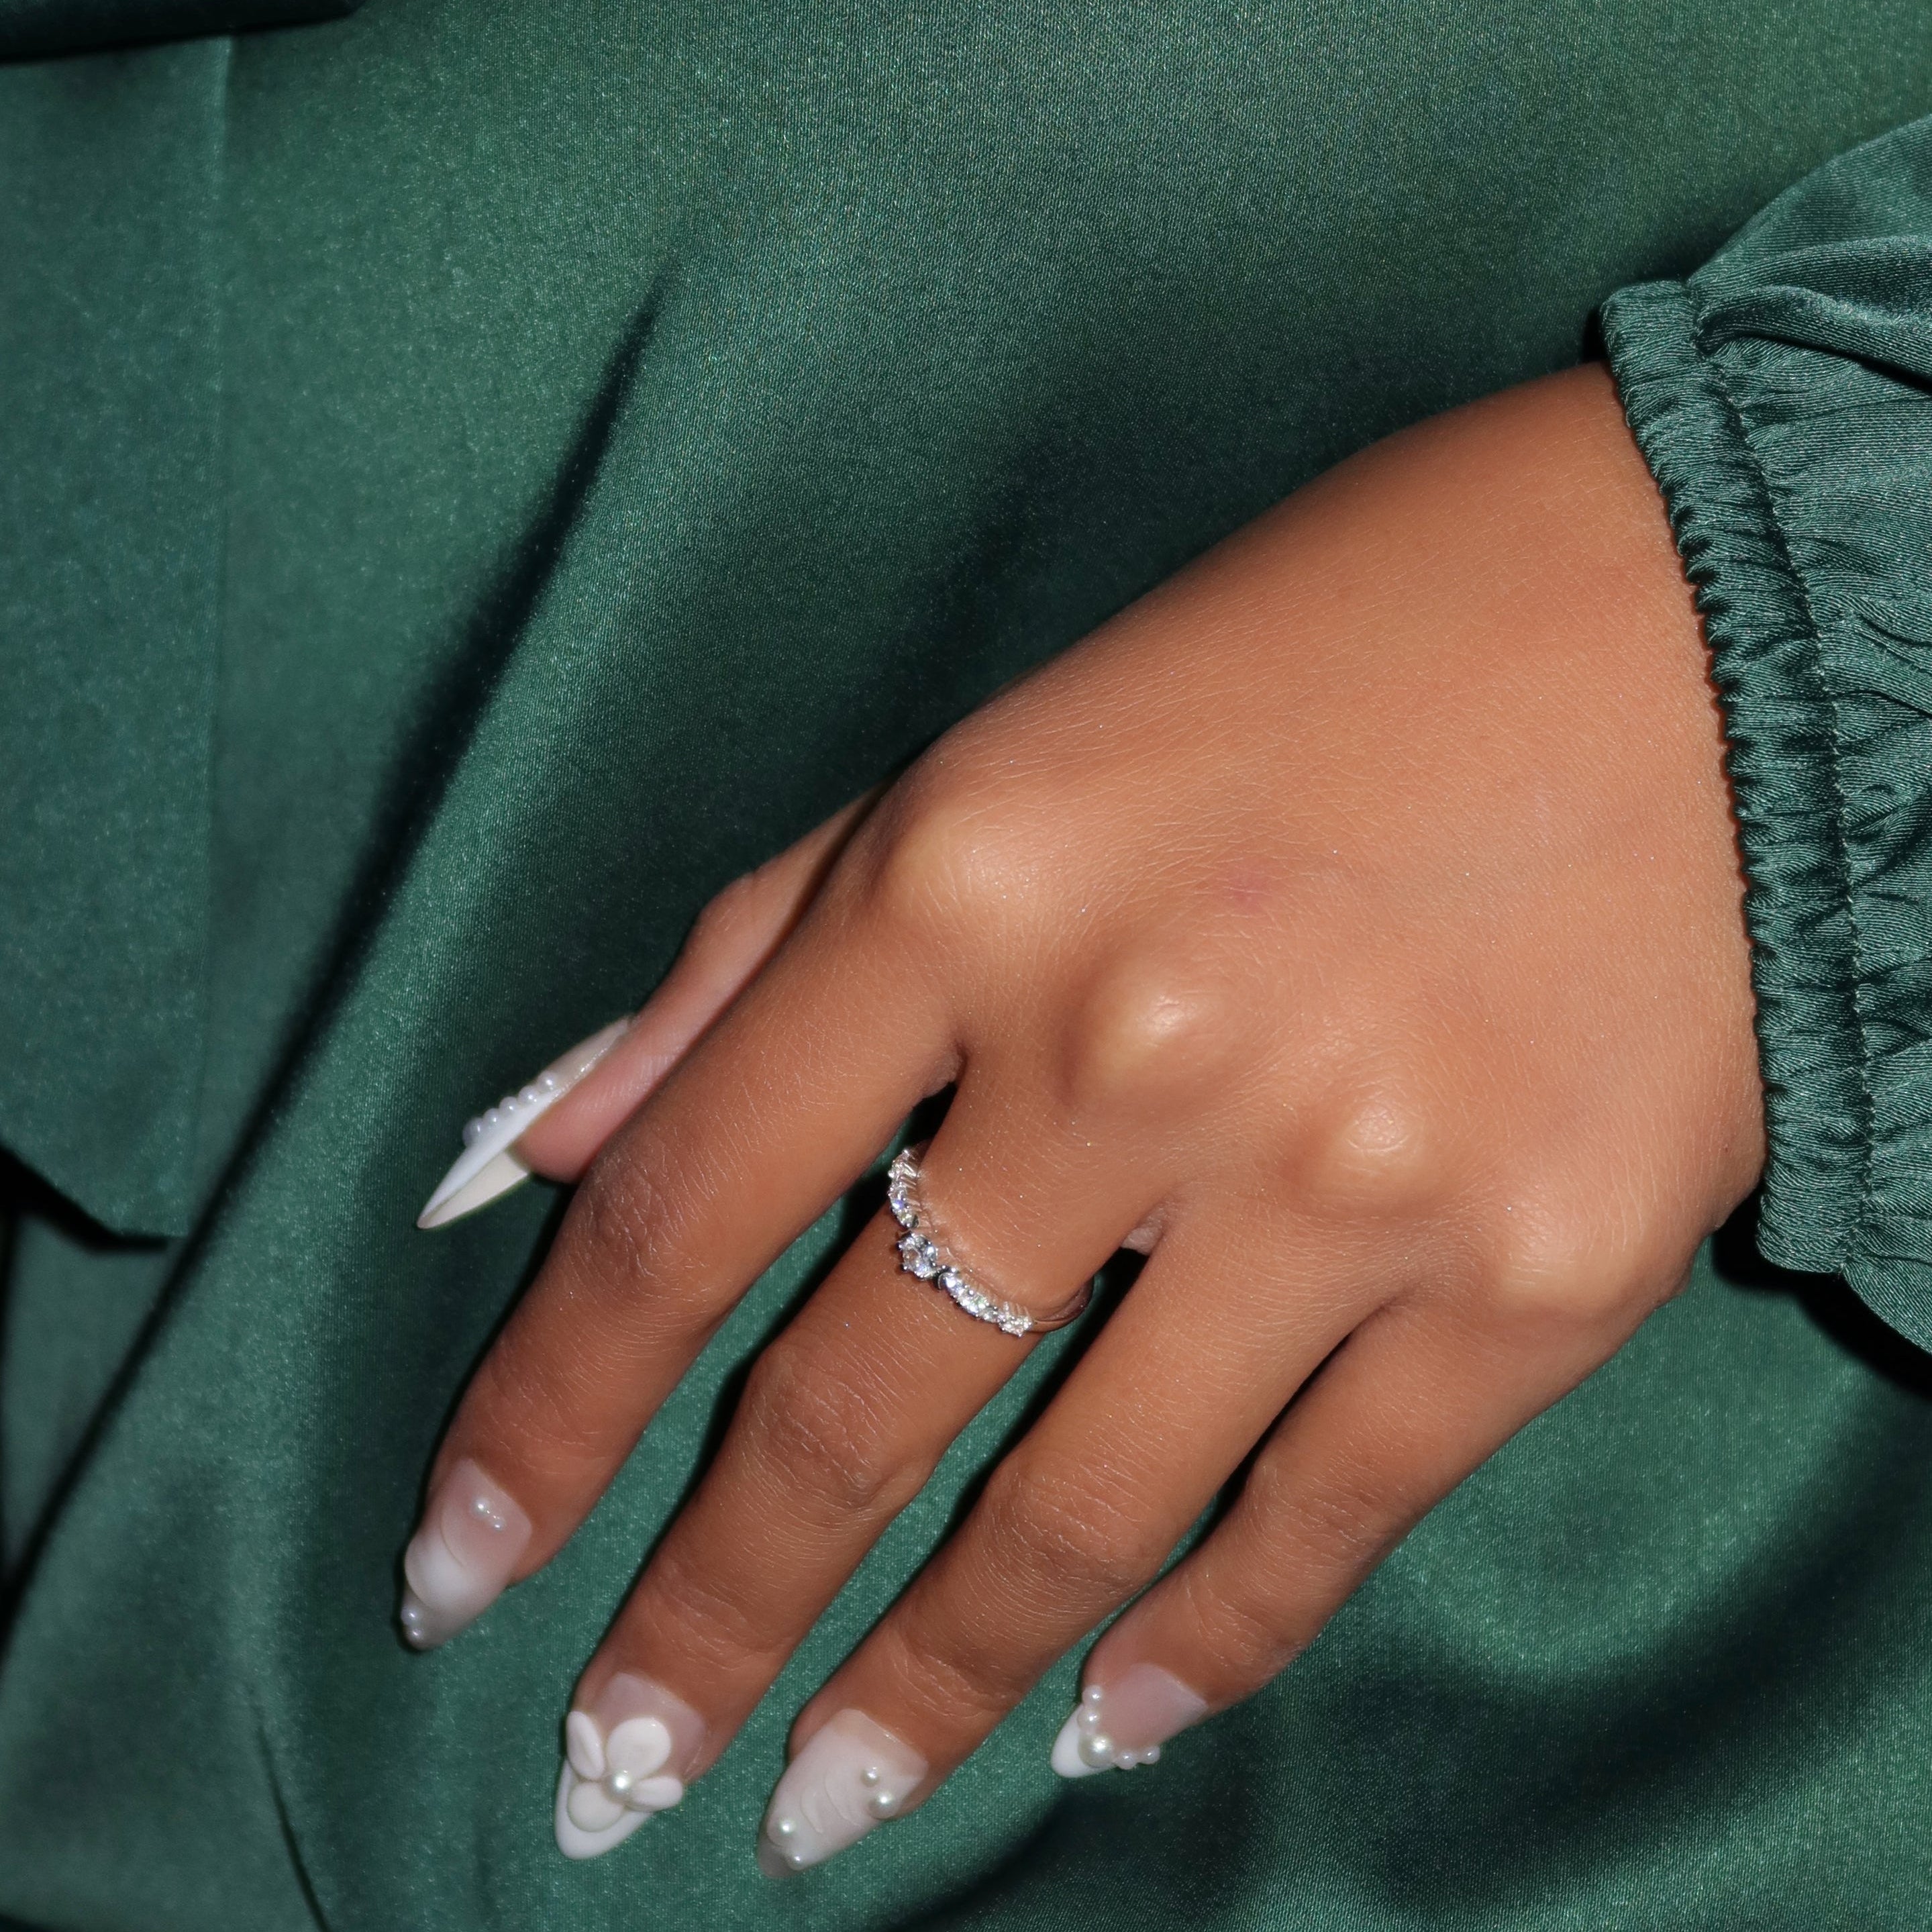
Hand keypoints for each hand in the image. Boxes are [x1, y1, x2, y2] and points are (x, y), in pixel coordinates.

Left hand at [400, 362, 1763, 1871]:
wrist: (1702, 619)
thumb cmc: (1321, 649)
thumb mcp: (995, 752)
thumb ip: (754, 953)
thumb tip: (537, 1148)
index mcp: (968, 880)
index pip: (682, 1213)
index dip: (545, 1416)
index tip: (457, 1568)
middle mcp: (1135, 1045)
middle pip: (853, 1404)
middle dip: (709, 1616)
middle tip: (614, 1766)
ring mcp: (1348, 1178)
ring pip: (1076, 1506)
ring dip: (928, 1681)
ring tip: (826, 1803)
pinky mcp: (1536, 1273)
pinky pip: (1326, 1519)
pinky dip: (1201, 1645)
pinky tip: (1102, 1725)